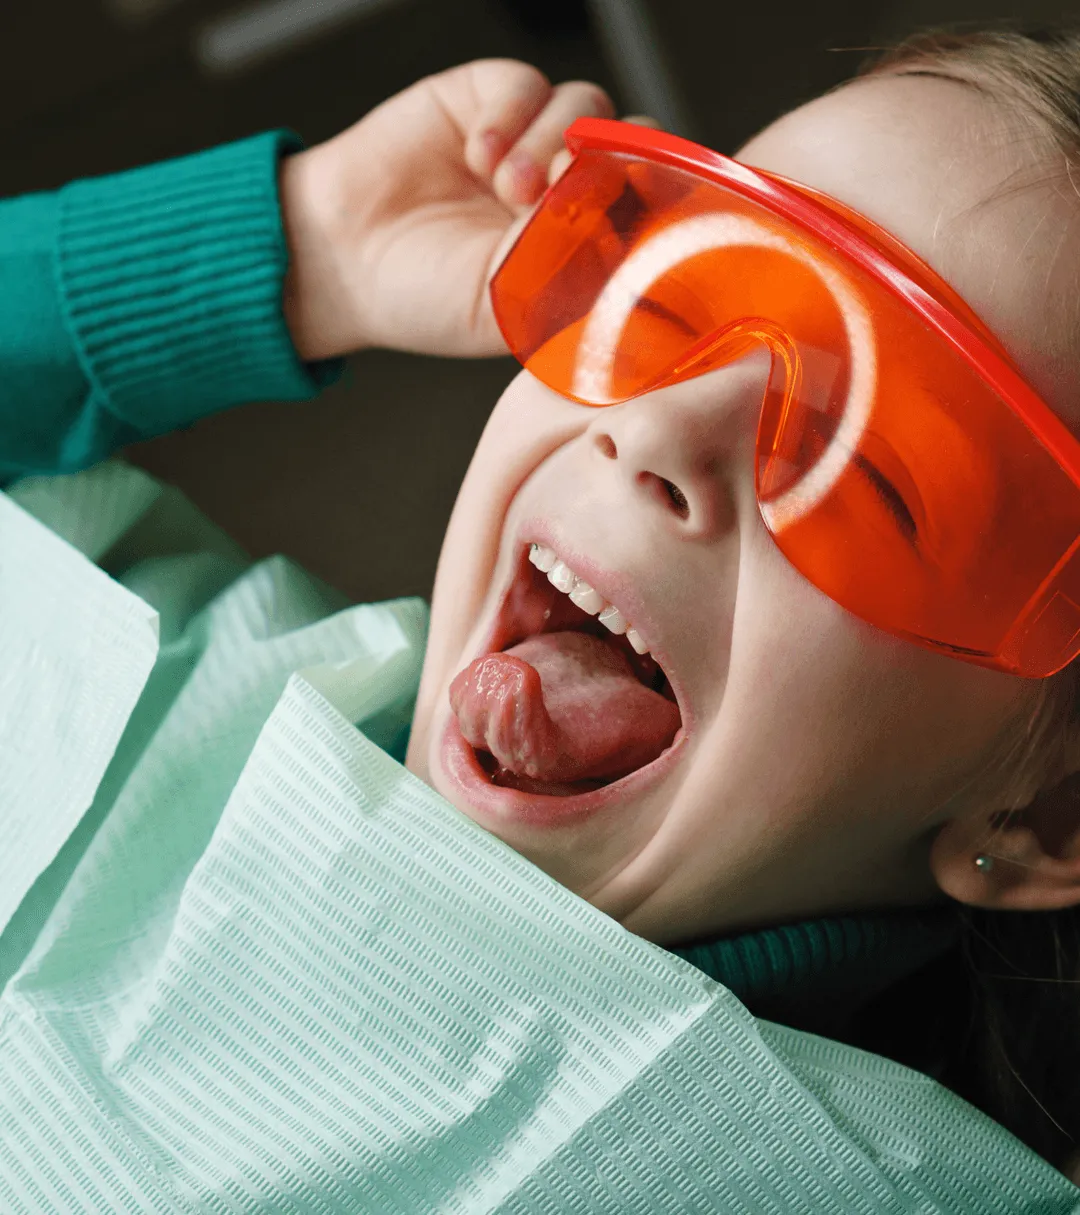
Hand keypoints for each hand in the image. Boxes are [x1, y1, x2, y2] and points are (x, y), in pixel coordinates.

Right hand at [280, 60, 653, 360]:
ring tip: (507, 186)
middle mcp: (563, 189)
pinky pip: (530, 85)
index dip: (660, 199)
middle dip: (614, 162)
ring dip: (554, 143)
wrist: (341, 259)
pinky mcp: (490, 100)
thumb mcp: (512, 308)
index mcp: (581, 243)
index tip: (650, 208)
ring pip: (587, 109)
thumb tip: (642, 258)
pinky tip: (476, 155)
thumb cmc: (424, 297)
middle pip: (633, 145)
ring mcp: (530, 142)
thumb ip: (576, 279)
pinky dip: (510, 118)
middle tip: (571, 190)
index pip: (650, 207)